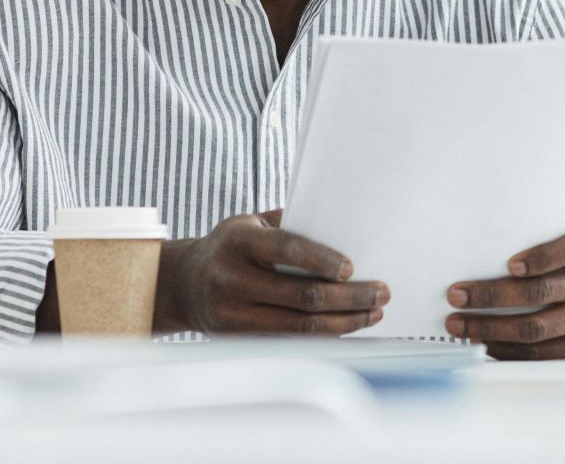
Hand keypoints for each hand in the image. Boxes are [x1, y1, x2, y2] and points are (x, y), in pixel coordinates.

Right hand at [161, 208, 388, 335]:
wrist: (183, 283)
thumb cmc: (231, 246)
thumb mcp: (250, 223)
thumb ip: (290, 224)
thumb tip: (344, 229)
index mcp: (238, 240)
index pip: (285, 249)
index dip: (321, 260)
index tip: (352, 268)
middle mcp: (230, 277)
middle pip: (300, 295)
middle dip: (349, 297)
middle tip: (380, 292)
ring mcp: (232, 313)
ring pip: (299, 326)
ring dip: (344, 321)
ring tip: (373, 313)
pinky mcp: (237, 338)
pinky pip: (289, 341)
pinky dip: (323, 336)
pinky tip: (346, 326)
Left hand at [445, 221, 564, 359]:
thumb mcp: (563, 232)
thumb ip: (535, 232)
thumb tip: (477, 239)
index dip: (542, 257)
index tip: (509, 265)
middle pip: (544, 292)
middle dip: (493, 296)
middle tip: (457, 295)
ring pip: (538, 328)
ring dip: (492, 328)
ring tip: (459, 324)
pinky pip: (542, 354)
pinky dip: (507, 349)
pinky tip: (483, 341)